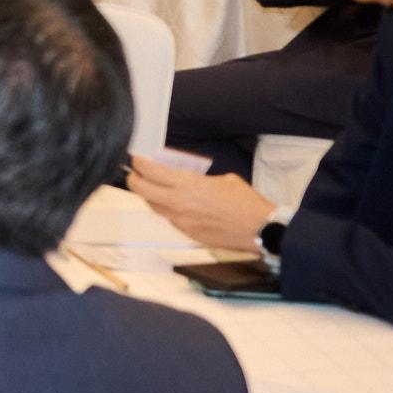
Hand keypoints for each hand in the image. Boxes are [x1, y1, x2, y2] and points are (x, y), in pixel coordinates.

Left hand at [126, 155, 274, 251]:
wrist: (259, 229)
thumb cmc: (245, 202)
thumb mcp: (222, 179)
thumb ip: (199, 179)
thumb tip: (185, 178)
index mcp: (187, 184)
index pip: (150, 171)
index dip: (138, 163)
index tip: (136, 159)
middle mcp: (178, 202)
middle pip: (140, 189)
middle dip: (133, 179)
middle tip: (134, 173)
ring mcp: (181, 220)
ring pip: (152, 206)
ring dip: (148, 195)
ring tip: (150, 188)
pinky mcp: (187, 233)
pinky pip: (168, 219)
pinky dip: (166, 210)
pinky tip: (172, 205)